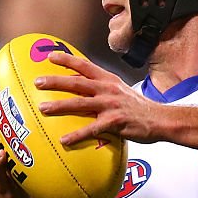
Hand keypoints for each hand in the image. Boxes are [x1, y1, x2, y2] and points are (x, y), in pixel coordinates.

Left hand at [34, 52, 157, 145]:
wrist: (160, 119)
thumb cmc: (138, 107)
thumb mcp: (121, 90)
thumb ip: (103, 88)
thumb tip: (85, 90)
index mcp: (108, 80)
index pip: (84, 65)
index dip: (66, 60)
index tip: (49, 57)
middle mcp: (108, 89)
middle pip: (77, 82)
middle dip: (55, 81)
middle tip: (37, 82)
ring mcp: (111, 105)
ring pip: (80, 103)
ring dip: (59, 106)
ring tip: (43, 109)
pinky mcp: (114, 122)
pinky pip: (91, 129)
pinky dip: (76, 135)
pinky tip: (64, 140)